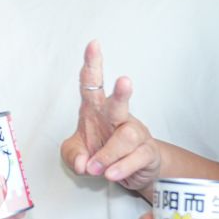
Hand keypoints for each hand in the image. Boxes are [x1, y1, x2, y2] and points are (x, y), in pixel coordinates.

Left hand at [59, 40, 160, 194]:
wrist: (129, 171)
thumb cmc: (101, 152)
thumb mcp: (76, 155)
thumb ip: (72, 156)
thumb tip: (83, 163)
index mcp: (97, 110)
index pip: (93, 84)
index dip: (93, 64)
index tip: (93, 44)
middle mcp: (118, 118)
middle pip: (119, 103)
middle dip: (122, 93)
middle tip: (124, 81)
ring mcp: (135, 133)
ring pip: (125, 137)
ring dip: (108, 154)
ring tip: (96, 168)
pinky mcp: (146, 152)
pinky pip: (136, 158)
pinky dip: (121, 167)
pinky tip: (111, 174)